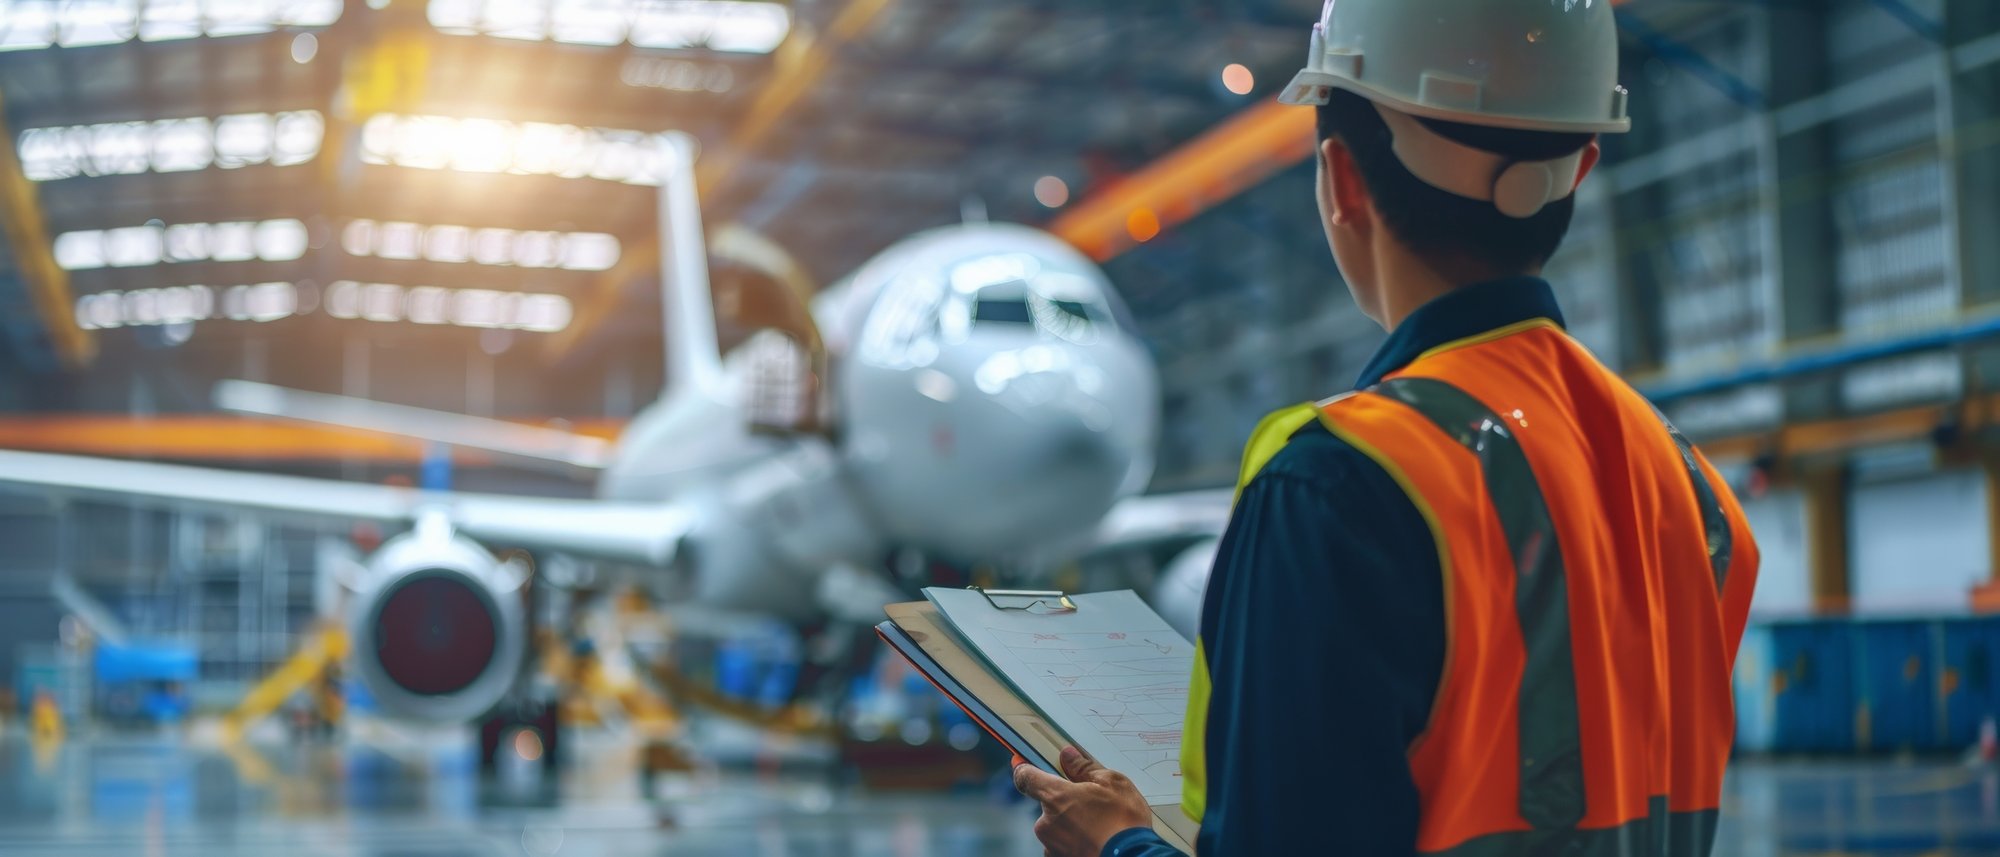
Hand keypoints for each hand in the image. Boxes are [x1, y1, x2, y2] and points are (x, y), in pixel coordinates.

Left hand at [1013, 746, 1153, 856]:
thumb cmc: (1124, 824)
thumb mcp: (1112, 783)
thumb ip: (1084, 768)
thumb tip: (1068, 756)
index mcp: (1056, 797)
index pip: (1026, 778)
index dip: (1026, 770)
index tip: (1026, 767)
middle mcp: (1047, 823)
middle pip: (1048, 804)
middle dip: (1066, 802)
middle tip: (1090, 804)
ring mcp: (1052, 845)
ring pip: (1057, 827)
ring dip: (1071, 824)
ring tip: (1099, 826)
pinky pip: (1062, 845)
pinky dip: (1075, 842)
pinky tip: (1094, 840)